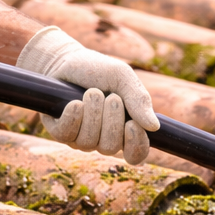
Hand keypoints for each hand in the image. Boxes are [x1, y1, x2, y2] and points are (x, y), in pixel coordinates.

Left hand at [17, 26, 159, 163]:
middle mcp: (103, 139)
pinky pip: (67, 136)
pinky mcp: (60, 133)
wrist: (67, 60)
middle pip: (111, 148)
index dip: (136, 145)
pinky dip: (73, 117)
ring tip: (91, 92)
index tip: (132, 125)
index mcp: (124, 130)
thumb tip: (154, 127)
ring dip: (92, 113)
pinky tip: (75, 103)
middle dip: (111, 120)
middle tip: (110, 96)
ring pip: (88, 142)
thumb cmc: (99, 71)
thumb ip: (139, 100)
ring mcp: (80, 138)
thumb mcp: (123, 78)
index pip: (135, 155)